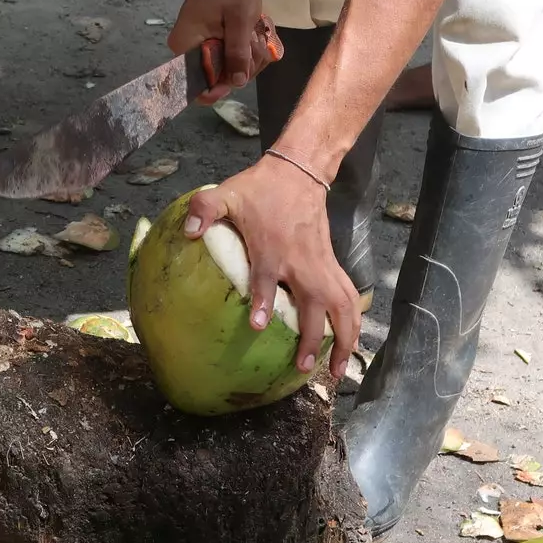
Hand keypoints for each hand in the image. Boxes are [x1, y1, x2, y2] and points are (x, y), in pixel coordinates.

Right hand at [166, 0, 271, 103]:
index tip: (240, 76)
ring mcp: (199, 49)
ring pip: (227, 71)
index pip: (194, 84)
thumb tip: (237, 82)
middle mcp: (187, 52)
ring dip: (248, 58)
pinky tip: (253, 37)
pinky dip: (246, 53)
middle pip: (215, 79)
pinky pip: (229, 60)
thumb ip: (237, 51)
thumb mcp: (239, 19)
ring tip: (255, 34)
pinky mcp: (210, 45)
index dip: (218, 88)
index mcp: (186, 46)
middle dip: (241, 67)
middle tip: (254, 42)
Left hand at [183, 156, 360, 378]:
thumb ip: (204, 210)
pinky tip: (348, 342)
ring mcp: (321, 265)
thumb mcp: (226, 193)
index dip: (264, 301)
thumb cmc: (260, 188)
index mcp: (272, 248)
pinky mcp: (332, 264)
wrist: (301, 172)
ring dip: (343, 339)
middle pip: (314, 305)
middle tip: (303, 368)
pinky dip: (353, 321)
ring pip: (342, 306)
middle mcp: (301, 262)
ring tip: (336, 371)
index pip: (267, 278)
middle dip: (312, 338)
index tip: (259, 325)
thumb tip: (189, 231)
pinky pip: (350, 296)